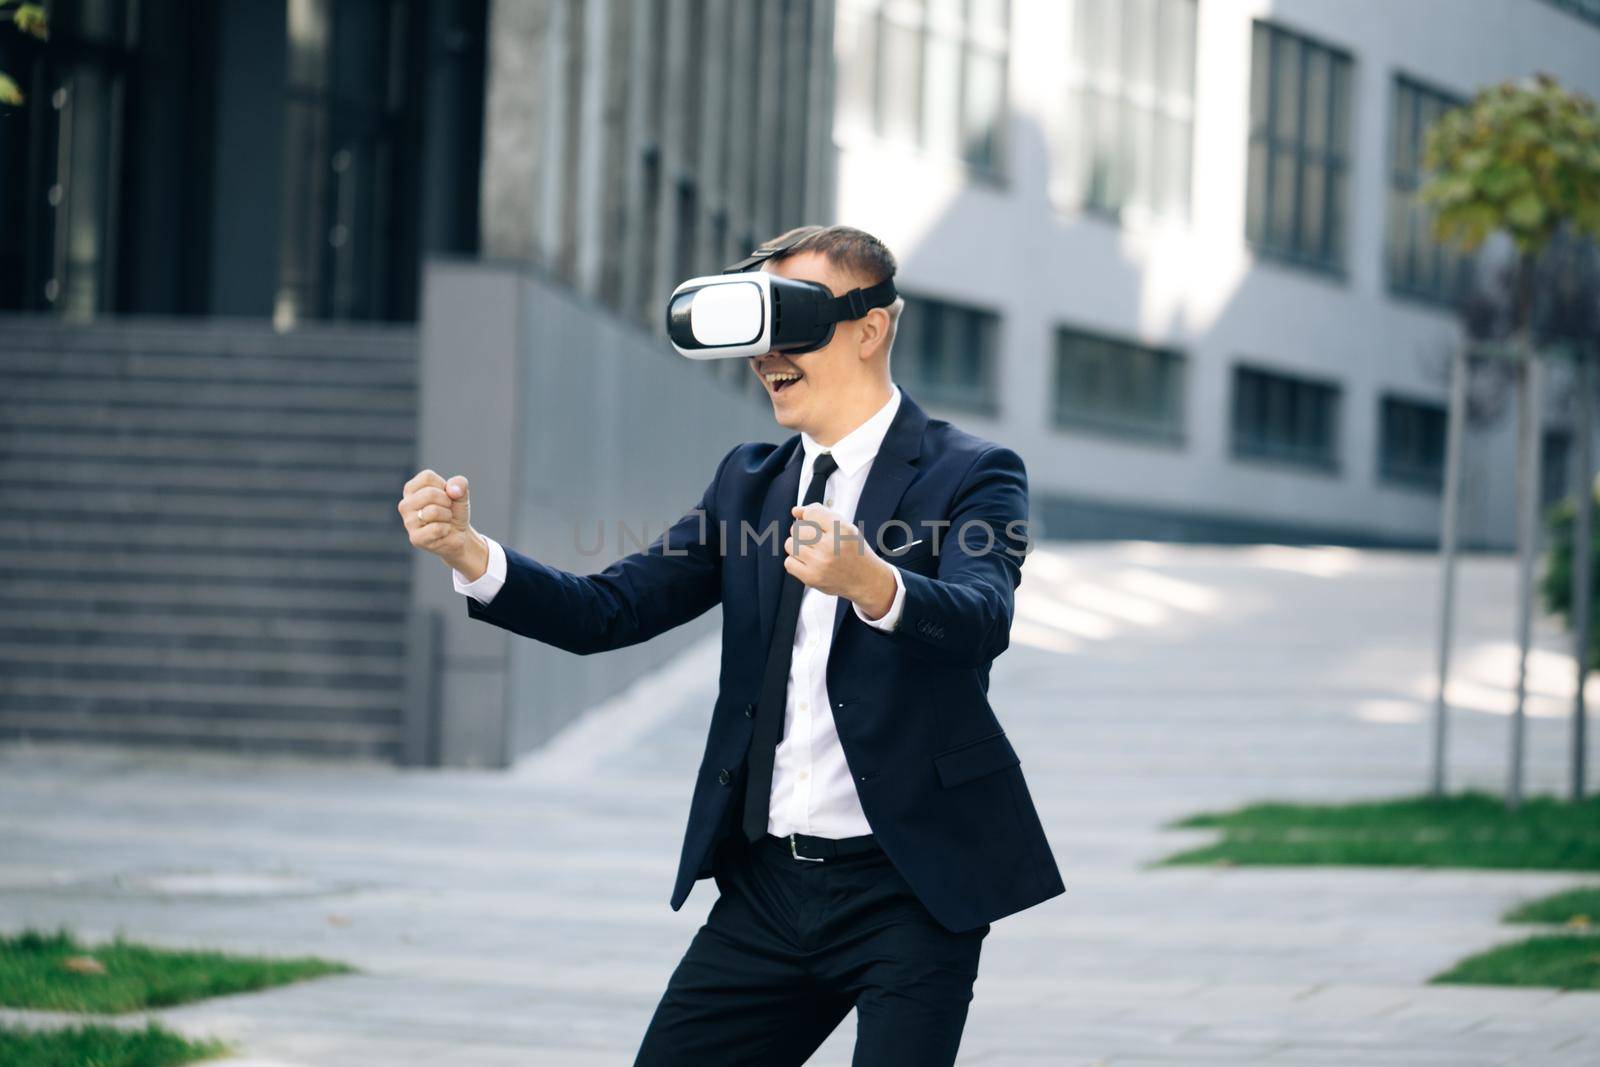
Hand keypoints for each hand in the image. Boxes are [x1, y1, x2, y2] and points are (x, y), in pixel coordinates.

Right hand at [399, 468, 487, 578]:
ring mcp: (408, 522)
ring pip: (433, 511)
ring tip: (445, 521)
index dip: (444, 486)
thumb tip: (453, 491)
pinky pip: (436, 529)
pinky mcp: (415, 538)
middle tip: (447, 510)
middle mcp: (405, 504)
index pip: (427, 477)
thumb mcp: (460, 493)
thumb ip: (459, 483)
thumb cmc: (455, 510)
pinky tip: (443, 532)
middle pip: (430, 493)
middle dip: (447, 502)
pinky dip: (447, 529)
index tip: (446, 495)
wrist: (459, 534)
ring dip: (447, 516)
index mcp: (411, 489)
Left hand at [784, 503, 897, 618]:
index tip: (811, 521)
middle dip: (802, 530)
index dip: (808, 515)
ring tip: (811, 550)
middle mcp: (830, 546)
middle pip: (797, 529)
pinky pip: (789, 563)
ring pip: (790, 545)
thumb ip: (821, 514)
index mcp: (842, 530)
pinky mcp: (812, 578)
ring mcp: (820, 563)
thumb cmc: (854, 551)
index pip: (811, 513)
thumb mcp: (846, 527)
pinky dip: (795, 560)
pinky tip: (808, 561)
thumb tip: (796, 511)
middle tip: (813, 537)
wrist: (866, 580)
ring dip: (797, 545)